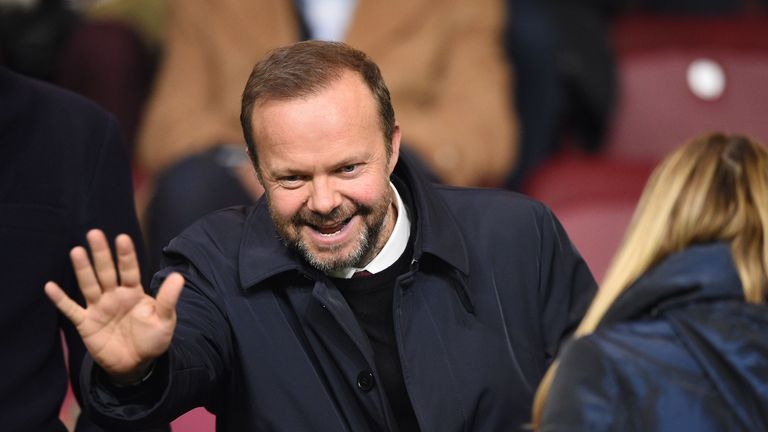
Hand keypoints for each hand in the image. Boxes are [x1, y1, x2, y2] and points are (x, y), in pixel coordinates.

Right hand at [45, 229, 183, 382]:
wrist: (136, 365)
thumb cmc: (152, 339)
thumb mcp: (164, 320)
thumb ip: (168, 299)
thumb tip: (179, 277)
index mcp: (134, 292)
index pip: (130, 270)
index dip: (126, 255)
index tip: (122, 238)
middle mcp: (114, 296)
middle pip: (106, 272)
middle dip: (101, 254)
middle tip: (94, 233)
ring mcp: (99, 308)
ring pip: (89, 285)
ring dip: (83, 270)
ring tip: (77, 251)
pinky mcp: (86, 323)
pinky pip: (71, 310)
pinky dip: (60, 300)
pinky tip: (50, 286)